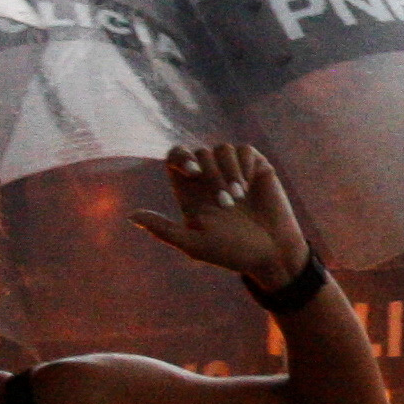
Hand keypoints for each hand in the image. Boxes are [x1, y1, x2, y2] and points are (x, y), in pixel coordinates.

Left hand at [131, 139, 313, 286]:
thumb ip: (163, 229)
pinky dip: (244, 165)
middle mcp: (210, 178)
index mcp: (191, 192)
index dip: (180, 157)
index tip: (193, 173)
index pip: (175, 157)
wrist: (272, 254)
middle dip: (211, 174)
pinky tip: (249, 185)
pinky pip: (244, 150)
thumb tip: (131, 216)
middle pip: (199, 153)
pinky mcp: (256, 168)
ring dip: (228, 172)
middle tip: (226, 203)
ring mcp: (234, 171)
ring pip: (221, 149)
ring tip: (238, 198)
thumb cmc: (232, 253)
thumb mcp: (194, 244)